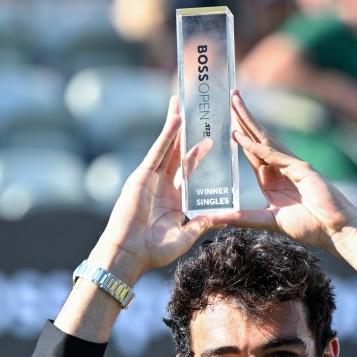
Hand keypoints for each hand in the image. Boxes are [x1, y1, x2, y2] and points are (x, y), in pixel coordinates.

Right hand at [91, 96, 226, 280]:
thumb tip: (226, 217)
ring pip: (167, 146)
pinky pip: (158, 151)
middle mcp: (162, 185)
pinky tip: (175, 119)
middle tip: (194, 111)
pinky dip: (167, 135)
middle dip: (185, 131)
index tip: (210, 140)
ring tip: (182, 102)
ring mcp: (151, 178)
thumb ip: (203, 223)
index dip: (198, 154)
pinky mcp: (142, 176)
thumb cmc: (154, 251)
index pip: (188, 170)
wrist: (130, 253)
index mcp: (173, 198)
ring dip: (175, 124)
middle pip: (177, 152)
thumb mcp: (186, 236)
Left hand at [229, 90, 356, 253]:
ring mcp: (292, 166)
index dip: (239, 136)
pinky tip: (240, 136)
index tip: (227, 121)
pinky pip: (273, 155)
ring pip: (264, 139)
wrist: (335, 230)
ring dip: (248, 121)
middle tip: (230, 96)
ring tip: (234, 102)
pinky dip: (255, 146)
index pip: (252, 152)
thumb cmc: (310, 226)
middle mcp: (281, 168)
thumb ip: (246, 218)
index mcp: (273, 179)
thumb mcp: (271, 221)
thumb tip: (220, 218)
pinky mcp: (301, 169)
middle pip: (257, 138)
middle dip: (242, 118)